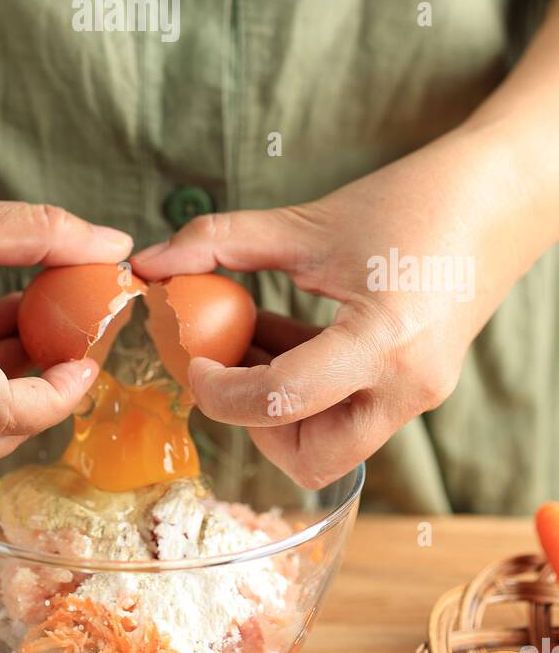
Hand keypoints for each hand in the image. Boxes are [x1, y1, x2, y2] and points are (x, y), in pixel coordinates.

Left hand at [133, 125, 532, 488]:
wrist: (501, 196)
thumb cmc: (412, 201)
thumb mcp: (307, 221)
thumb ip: (221, 243)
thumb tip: (150, 262)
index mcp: (385, 343)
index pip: (283, 401)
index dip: (221, 391)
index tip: (192, 358)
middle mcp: (409, 386)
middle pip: (310, 456)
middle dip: (254, 422)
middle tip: (223, 365)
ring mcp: (419, 393)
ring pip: (330, 443)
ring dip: (278, 404)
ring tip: (248, 333)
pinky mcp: (418, 386)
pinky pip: (349, 411)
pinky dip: (306, 386)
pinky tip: (282, 328)